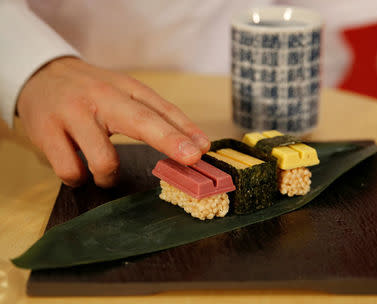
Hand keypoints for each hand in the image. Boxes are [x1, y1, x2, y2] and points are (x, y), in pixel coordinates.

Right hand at [17, 57, 209, 187]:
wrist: (40, 76)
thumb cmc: (91, 92)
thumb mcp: (122, 93)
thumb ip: (152, 115)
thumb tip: (190, 145)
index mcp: (125, 88)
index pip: (162, 109)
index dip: (185, 130)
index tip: (203, 149)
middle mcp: (102, 98)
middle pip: (141, 121)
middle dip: (170, 142)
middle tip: (190, 160)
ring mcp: (73, 114)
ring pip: (103, 159)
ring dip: (108, 177)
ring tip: (105, 174)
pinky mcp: (46, 132)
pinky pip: (71, 170)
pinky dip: (79, 178)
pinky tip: (79, 171)